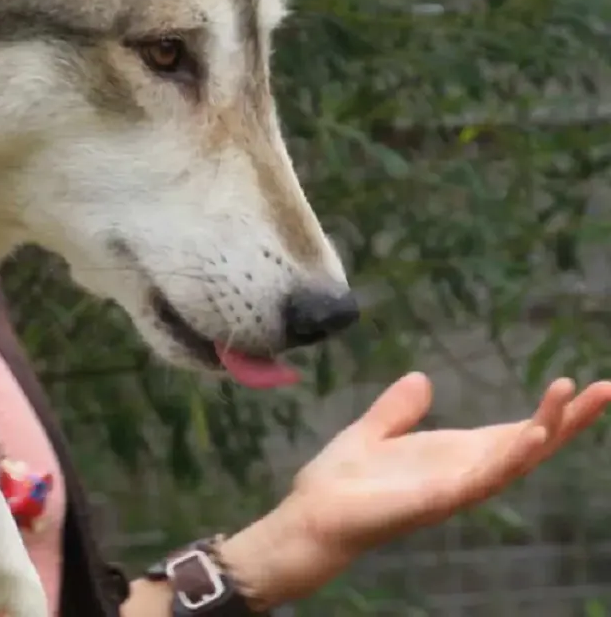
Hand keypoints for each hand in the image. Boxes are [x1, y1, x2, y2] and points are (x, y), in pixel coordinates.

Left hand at [220, 373, 610, 607]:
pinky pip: (480, 479)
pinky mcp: (435, 499)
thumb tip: (422, 378)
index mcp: (455, 455)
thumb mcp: (373, 431)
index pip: (516, 432)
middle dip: (568, 420)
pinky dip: (506, 458)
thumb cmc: (342, 481)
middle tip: (607, 389)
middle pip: (529, 445)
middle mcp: (464, 473)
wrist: (312, 515)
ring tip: (571, 398)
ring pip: (514, 459)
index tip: (585, 384)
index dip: (551, 413)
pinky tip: (528, 435)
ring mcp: (454, 489)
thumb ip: (399, 409)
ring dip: (544, 430)